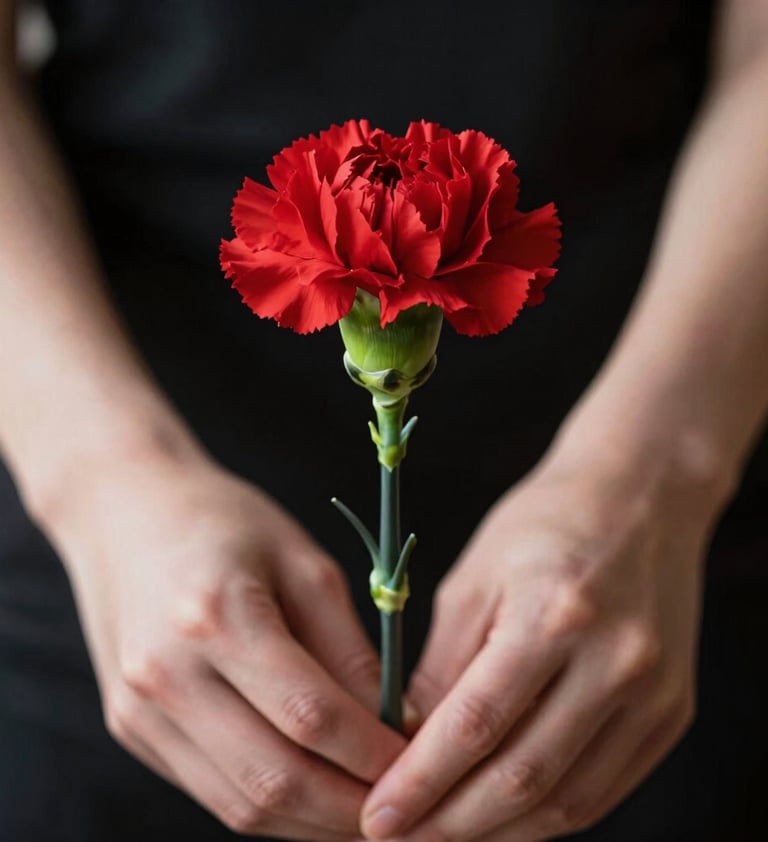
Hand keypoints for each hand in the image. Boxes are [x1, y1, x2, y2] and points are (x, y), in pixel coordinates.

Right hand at [45, 446, 403, 839]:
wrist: (125, 512)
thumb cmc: (224, 522)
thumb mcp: (303, 563)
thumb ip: (348, 649)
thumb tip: (396, 723)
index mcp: (216, 615)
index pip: (309, 714)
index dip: (373, 752)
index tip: (421, 760)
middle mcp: (166, 673)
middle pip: (273, 779)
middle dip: (349, 808)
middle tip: (402, 802)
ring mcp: (140, 709)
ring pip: (240, 805)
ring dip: (311, 820)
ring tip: (363, 807)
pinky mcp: (130, 727)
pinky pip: (210, 790)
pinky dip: (269, 805)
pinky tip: (311, 788)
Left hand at [361, 446, 720, 840]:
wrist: (640, 496)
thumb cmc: (544, 523)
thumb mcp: (476, 577)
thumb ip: (444, 665)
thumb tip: (409, 743)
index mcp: (553, 613)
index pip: (475, 725)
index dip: (421, 783)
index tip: (379, 818)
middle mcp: (615, 660)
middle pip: (523, 778)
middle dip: (452, 823)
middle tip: (401, 837)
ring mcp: (654, 693)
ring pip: (569, 800)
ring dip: (499, 831)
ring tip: (445, 832)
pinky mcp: (673, 712)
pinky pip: (605, 788)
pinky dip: (550, 814)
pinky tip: (506, 815)